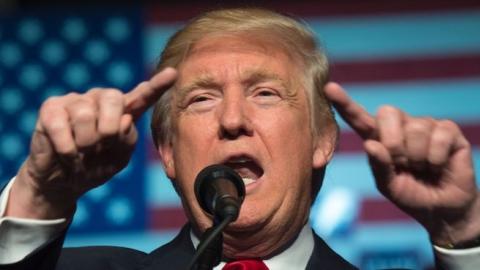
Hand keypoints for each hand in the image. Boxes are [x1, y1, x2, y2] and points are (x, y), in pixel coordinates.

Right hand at [7, 68, 176, 219]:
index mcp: (123, 111)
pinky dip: (68, 150)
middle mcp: (101, 100)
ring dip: (85, 144)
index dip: (157, 85)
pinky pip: (62, 127)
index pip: (143, 96)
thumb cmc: (94, 168)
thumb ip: (127, 141)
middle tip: (99, 148)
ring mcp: (75, 101)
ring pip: (86, 115)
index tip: (173, 74)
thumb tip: (124, 119)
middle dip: (108, 131)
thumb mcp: (118, 160)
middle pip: (113, 99)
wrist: (63, 183)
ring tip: (82, 154)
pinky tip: (67, 155)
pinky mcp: (51, 108)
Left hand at [324, 82, 479, 245]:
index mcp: (378, 138)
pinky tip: (438, 166)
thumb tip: (371, 144)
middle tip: (403, 164)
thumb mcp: (388, 186)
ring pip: (415, 128)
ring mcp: (424, 125)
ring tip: (423, 168)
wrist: (442, 209)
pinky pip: (439, 135)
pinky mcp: (448, 130)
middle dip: (394, 143)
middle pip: (388, 112)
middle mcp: (400, 126)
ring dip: (418, 157)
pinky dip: (436, 158)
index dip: (345, 103)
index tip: (328, 88)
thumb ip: (378, 166)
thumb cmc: (410, 195)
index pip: (358, 118)